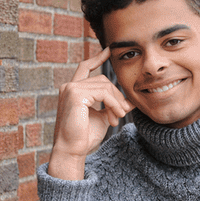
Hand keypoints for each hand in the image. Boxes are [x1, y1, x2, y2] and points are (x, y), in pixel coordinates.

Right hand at [47, 47, 131, 179]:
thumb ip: (113, 107)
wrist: (73, 149)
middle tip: (122, 113)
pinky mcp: (75, 95)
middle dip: (116, 95)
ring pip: (104, 86)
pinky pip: (103, 93)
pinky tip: (115, 116)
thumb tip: (130, 102)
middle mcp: (69, 86)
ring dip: (116, 102)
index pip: (85, 67)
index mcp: (74, 90)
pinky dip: (113, 103)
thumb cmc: (85, 136)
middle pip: (102, 79)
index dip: (97, 58)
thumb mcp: (103, 118)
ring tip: (117, 118)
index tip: (109, 50)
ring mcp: (71, 89)